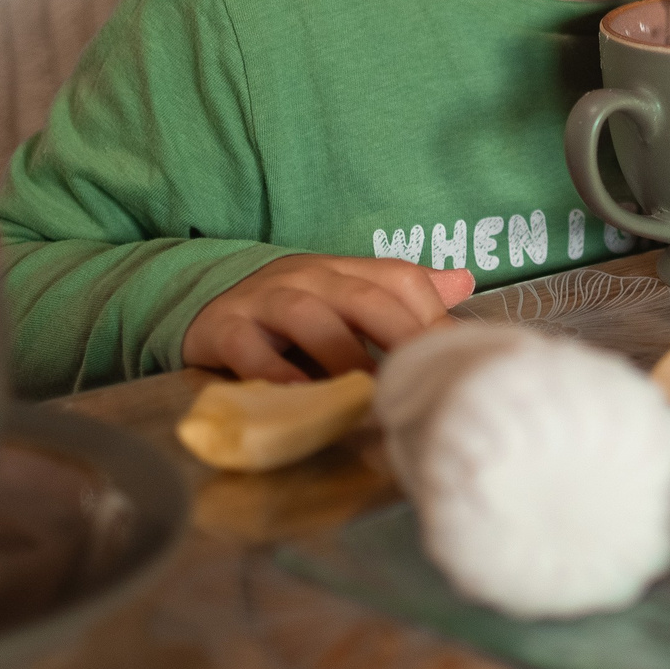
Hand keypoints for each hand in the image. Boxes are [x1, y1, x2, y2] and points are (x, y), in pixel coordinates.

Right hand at [183, 255, 473, 381]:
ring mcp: (264, 300)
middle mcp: (308, 277)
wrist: (204, 304)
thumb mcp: (344, 296)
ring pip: (309, 316)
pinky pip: (251, 349)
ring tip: (372, 395)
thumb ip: (401, 295)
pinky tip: (302, 399)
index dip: (431, 315)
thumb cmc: (290, 313)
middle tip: (424, 379)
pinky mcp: (224, 329)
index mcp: (343, 270)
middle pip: (362, 296)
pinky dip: (276, 374)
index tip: (454, 358)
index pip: (399, 278)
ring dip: (344, 355)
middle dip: (400, 335)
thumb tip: (465, 281)